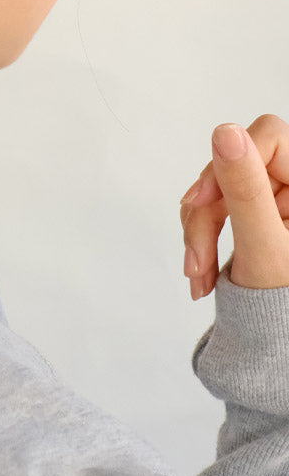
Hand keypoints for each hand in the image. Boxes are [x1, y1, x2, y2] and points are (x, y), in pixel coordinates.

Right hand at [179, 114, 288, 299]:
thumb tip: (225, 131)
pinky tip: (201, 270)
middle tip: (195, 258)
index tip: (200, 201)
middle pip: (234, 168)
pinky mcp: (255, 213)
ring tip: (197, 274)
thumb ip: (243, 189)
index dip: (228, 162)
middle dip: (205, 214)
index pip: (267, 139)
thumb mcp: (263, 246)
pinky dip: (201, 236)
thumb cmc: (285, 305)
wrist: (280, 344)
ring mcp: (275, 200)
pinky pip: (215, 205)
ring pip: (217, 188)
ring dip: (198, 230)